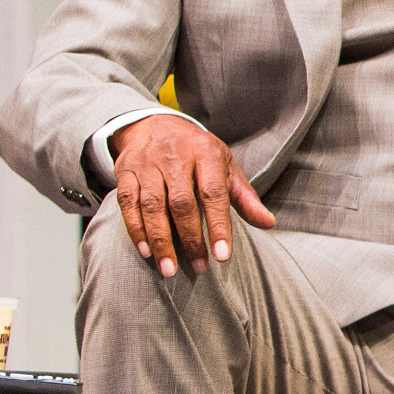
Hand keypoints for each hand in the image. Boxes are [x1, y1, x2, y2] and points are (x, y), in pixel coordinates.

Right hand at [111, 112, 273, 277]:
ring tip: (169, 269)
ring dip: (160, 240)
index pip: (214, 193)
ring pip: (152, 206)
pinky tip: (146, 251)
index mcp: (206, 154)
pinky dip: (136, 229)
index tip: (222, 256)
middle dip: (190, 239)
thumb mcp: (225, 166)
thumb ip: (244, 196)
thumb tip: (268, 223)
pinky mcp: (125, 171)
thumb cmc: (198, 152)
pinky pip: (128, 203)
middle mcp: (175, 157)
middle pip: (182, 203)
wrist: (155, 124)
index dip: (218, 226)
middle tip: (199, 268)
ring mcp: (147, 164)